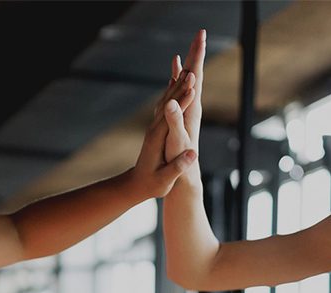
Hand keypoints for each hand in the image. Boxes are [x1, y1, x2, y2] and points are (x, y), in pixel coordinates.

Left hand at [130, 46, 198, 197]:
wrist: (135, 184)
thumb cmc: (151, 185)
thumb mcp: (164, 180)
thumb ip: (177, 167)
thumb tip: (193, 154)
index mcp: (157, 140)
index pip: (171, 117)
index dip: (182, 103)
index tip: (193, 89)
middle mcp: (154, 129)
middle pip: (169, 103)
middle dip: (181, 87)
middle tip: (194, 70)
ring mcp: (154, 127)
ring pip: (167, 101)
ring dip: (178, 86)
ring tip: (190, 70)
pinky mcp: (157, 128)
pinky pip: (165, 106)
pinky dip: (173, 93)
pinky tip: (177, 82)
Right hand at [169, 29, 206, 160]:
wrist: (184, 179)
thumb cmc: (180, 162)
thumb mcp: (176, 141)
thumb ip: (175, 121)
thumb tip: (171, 102)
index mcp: (191, 110)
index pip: (196, 78)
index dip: (197, 58)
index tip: (200, 38)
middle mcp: (191, 109)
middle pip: (196, 75)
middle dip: (197, 54)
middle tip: (200, 32)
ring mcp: (186, 113)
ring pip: (188, 82)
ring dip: (189, 64)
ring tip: (190, 47)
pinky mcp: (180, 118)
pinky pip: (179, 93)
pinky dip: (177, 80)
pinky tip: (176, 74)